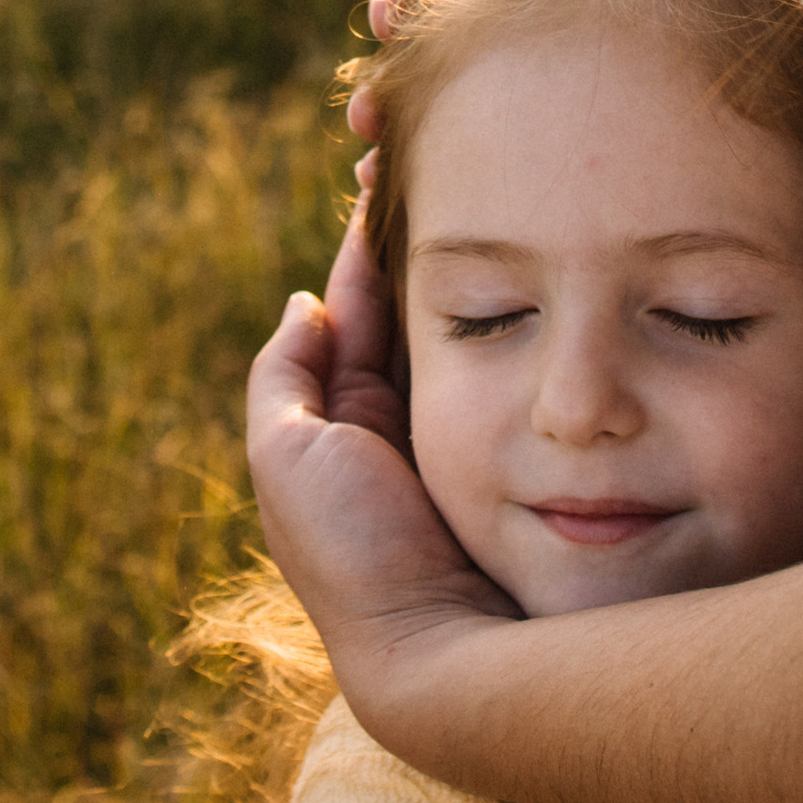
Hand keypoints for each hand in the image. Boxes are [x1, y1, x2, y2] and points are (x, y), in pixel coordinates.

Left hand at [247, 205, 515, 719]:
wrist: (441, 645)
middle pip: (409, 306)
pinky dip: (502, 294)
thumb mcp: (283, 452)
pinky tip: (515, 238)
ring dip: (460, 255)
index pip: (353, 310)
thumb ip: (285, 374)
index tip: (382, 171)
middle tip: (431, 156)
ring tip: (471, 175)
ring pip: (461, 320)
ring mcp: (467, 429)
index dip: (365, 245)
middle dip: (418, 237)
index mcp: (340, 422)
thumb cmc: (351, 551)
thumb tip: (307, 302)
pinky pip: (509, 349)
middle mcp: (404, 421)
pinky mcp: (518, 440)